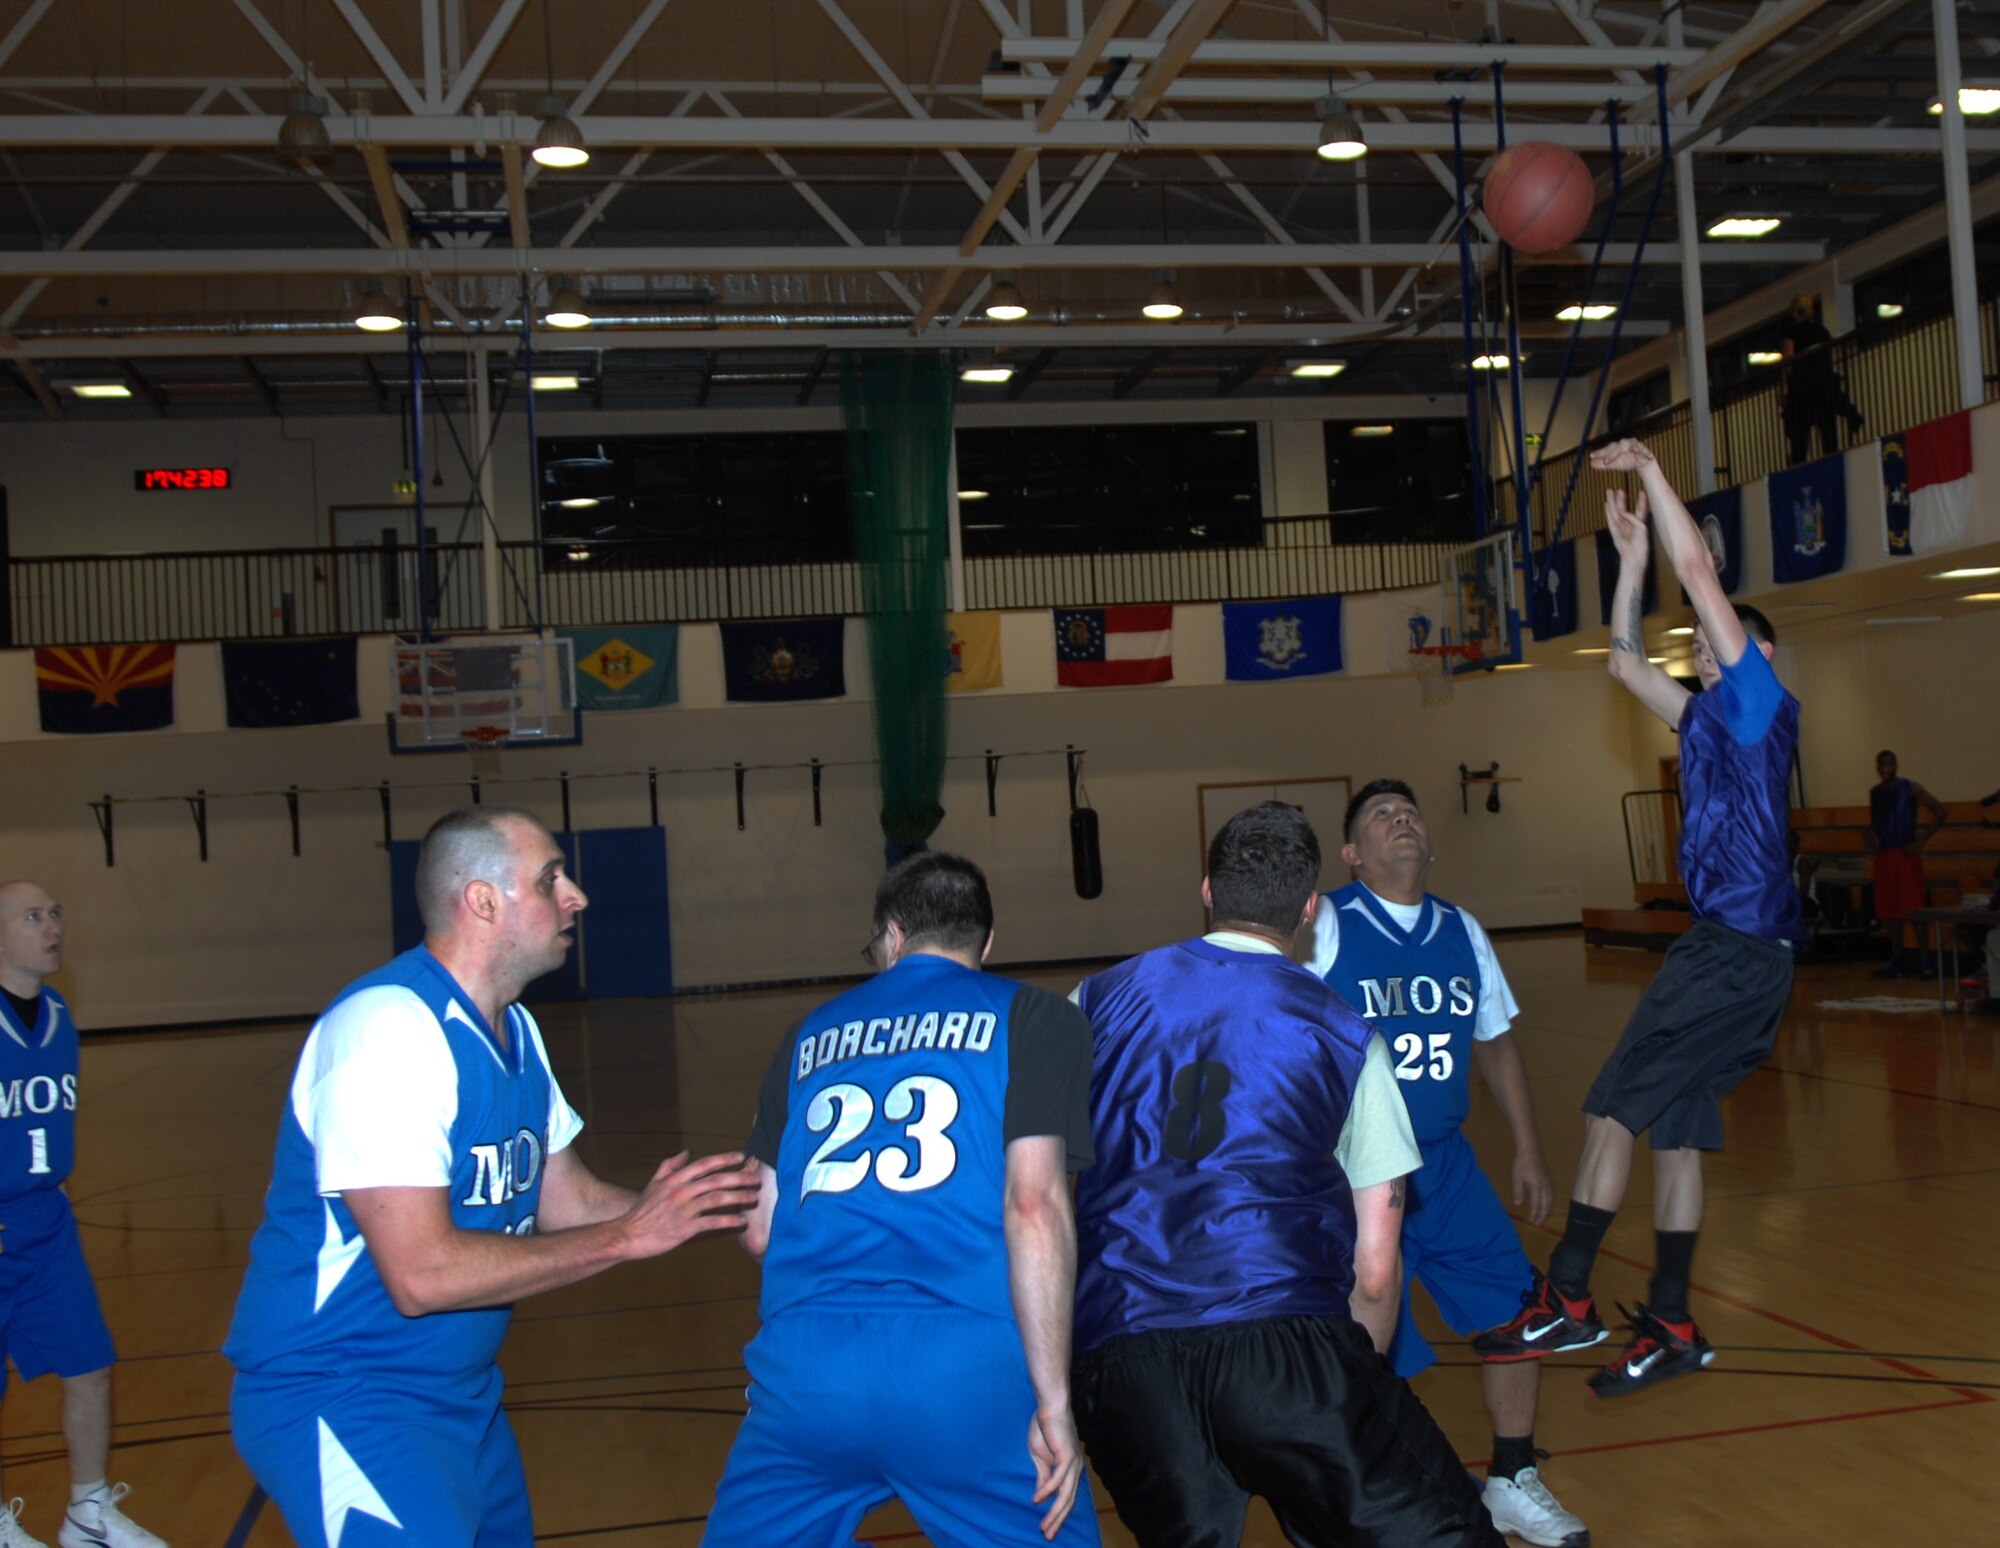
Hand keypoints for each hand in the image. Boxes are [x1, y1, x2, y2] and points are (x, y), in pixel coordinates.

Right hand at [618, 1151, 758, 1258]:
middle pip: (716, 1180)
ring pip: (716, 1199)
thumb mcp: (654, 1183)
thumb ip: (670, 1166)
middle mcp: (681, 1191)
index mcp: (675, 1179)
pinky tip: (741, 1222)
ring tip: (754, 1198)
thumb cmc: (642, 1210)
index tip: (742, 1157)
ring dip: (738, 1198)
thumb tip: (686, 1152)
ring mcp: (683, 1210)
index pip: (704, 1165)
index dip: (724, 1159)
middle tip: (757, 1178)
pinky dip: (728, 1221)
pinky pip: (711, 1223)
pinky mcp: (684, 1229)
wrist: (628, 1234)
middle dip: (739, 1178)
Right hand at [1027, 1403, 1086, 1540]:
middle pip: (1069, 1502)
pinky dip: (1047, 1491)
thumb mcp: (1040, 1457)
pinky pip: (1057, 1479)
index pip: (1067, 1498)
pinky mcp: (1066, 1456)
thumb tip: (1042, 1496)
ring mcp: (1073, 1463)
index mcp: (1070, 1469)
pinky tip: (1037, 1499)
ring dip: (1054, 1513)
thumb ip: (1043, 1476)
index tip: (1048, 1529)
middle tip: (1047, 1536)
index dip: (1058, 1515)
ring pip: (1065, 1496)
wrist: (1049, 1407)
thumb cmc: (1044, 1428)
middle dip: (1057, 1521)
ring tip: (1044, 1527)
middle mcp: (1075, 1469)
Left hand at [1512, 1149, 1553, 1226]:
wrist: (1531, 1151)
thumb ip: (1518, 1192)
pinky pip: (1551, 1195)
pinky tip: (1545, 1204)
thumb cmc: (1522, 1164)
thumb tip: (1518, 1205)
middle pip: (1546, 1204)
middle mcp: (1545, 1186)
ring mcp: (1548, 1183)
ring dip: (1547, 1210)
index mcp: (1536, 1186)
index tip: (1532, 1222)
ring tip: (1542, 1216)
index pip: (1537, 1204)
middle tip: (1538, 1223)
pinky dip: (1549, 1203)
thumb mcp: (1517, 1178)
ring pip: (1550, 1200)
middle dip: (1542, 1215)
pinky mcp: (1549, 1180)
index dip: (1535, 1214)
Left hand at [1589, 437, 1655, 472]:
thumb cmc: (1627, 460)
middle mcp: (1627, 443)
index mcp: (1618, 446)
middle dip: (1613, 453)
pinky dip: (1643, 452)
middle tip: (1605, 462)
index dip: (1601, 451)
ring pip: (1632, 444)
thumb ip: (1604, 464)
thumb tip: (1591, 463)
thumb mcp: (1614, 464)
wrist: (1643, 462)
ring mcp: (1637, 445)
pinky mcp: (1646, 450)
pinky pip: (1645, 450)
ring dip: (1628, 447)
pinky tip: (1641, 454)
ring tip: (1623, 453)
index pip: (1608, 447)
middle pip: (1619, 445)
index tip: (1591, 456)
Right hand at [1604, 487, 1650, 563]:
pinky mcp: (1614, 530)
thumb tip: (1622, 512)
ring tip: (1610, 491)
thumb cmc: (1641, 546)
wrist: (1633, 557)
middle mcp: (1629, 524)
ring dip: (1613, 501)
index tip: (1642, 492)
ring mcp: (1621, 526)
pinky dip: (1608, 511)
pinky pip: (1610, 518)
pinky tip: (1606, 504)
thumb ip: (1633, 518)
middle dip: (1622, 499)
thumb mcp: (1642, 528)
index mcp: (1639, 523)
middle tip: (1619, 490)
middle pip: (1625, 508)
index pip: (1640, 509)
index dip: (1641, 501)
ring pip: (1615, 511)